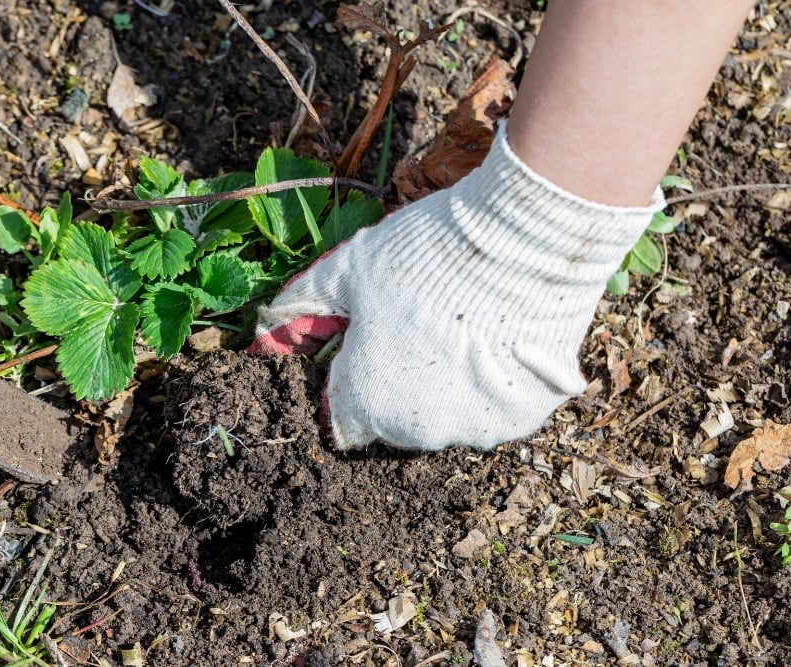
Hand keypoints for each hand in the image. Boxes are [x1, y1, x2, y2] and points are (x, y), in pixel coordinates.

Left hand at [250, 123, 662, 450]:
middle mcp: (419, 433)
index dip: (351, 377)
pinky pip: (500, 408)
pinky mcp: (526, 416)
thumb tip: (264, 329)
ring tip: (462, 327)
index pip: (344, 416)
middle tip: (418, 325)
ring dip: (449, 387)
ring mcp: (477, 429)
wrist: (522, 241)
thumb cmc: (423, 257)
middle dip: (398, 383)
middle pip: (396, 420)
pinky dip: (496, 383)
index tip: (371, 342)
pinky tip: (499, 337)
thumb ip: (303, 306)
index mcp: (367, 404)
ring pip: (450, 416)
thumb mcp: (348, 271)